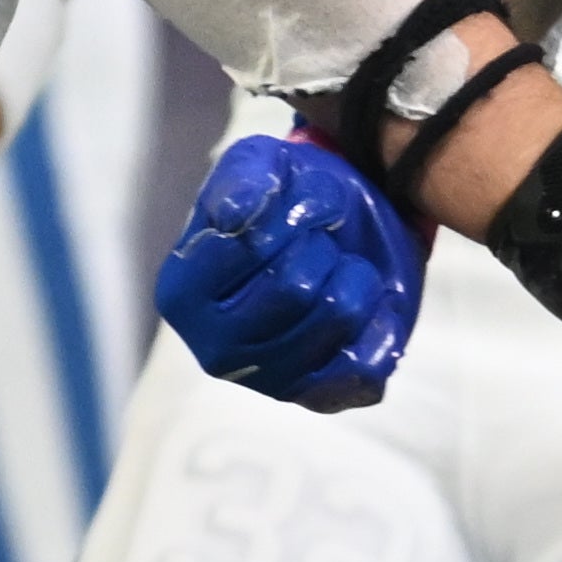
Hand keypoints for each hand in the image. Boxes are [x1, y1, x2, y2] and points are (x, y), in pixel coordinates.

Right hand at [157, 131, 423, 411]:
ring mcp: (268, 382)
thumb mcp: (258, 163)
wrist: (340, 231)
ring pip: (337, 316)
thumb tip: (237, 215)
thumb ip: (244, 178)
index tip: (297, 204)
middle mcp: (216, 349)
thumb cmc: (284, 198)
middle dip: (323, 246)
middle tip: (322, 241)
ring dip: (355, 275)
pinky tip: (367, 306)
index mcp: (183, 292)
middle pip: (295, 287)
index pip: (252, 245)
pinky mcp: (321, 398)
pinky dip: (379, 324)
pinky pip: (366, 366)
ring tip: (340, 269)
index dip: (291, 213)